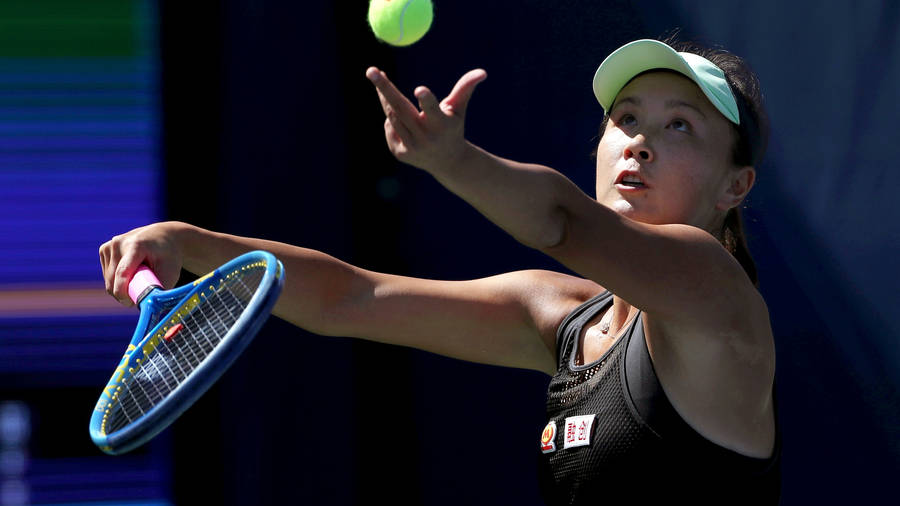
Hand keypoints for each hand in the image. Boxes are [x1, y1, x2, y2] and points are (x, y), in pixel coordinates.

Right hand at [99, 222, 185, 305]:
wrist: (163, 236)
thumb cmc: (169, 257)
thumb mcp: (170, 273)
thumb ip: (158, 290)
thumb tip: (147, 307)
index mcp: (136, 246)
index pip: (122, 273)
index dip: (122, 292)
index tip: (129, 304)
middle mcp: (119, 243)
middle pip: (113, 280)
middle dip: (124, 294)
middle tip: (139, 298)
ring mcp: (109, 245)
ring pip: (108, 279)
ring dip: (120, 288)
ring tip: (138, 280)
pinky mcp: (104, 249)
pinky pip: (107, 274)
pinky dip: (116, 280)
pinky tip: (131, 273)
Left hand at [366, 66, 486, 171]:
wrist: (447, 162)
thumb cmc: (452, 128)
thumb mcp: (459, 109)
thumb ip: (465, 88)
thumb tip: (482, 72)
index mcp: (442, 125)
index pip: (433, 110)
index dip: (427, 100)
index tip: (420, 89)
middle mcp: (426, 138)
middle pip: (401, 110)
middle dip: (385, 89)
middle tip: (371, 71)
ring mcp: (411, 147)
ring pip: (392, 116)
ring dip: (386, 98)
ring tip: (381, 80)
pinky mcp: (400, 153)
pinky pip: (389, 127)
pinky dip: (392, 118)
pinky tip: (404, 123)